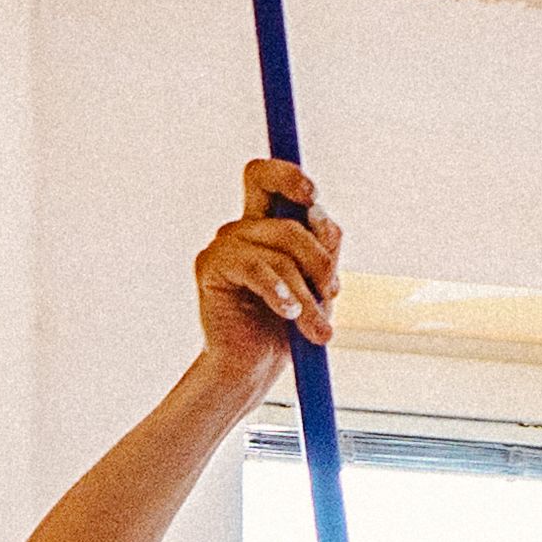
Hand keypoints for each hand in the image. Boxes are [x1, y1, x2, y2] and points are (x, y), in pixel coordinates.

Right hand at [194, 161, 340, 372]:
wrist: (254, 367)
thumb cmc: (287, 327)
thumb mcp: (319, 285)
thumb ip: (325, 248)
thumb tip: (319, 214)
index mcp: (268, 225)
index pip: (270, 179)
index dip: (289, 174)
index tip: (312, 197)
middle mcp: (244, 227)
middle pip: (270, 191)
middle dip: (314, 240)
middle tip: (331, 288)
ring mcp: (225, 244)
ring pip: (281, 245)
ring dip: (306, 291)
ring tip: (317, 330)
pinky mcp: (210, 266)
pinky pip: (256, 267)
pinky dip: (279, 291)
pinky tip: (288, 313)